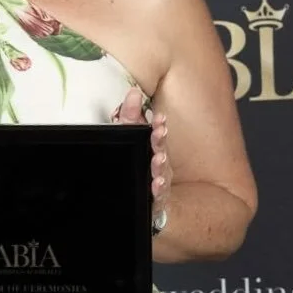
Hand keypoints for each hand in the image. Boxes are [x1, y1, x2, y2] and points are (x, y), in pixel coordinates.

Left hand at [112, 85, 170, 217]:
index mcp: (153, 148)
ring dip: (160, 165)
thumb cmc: (138, 164)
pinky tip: (157, 184)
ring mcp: (158, 183)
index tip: (159, 118)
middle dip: (159, 142)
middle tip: (159, 133)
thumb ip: (130, 117)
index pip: (156, 135)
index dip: (158, 126)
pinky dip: (159, 190)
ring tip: (157, 159)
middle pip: (160, 152)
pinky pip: (158, 196)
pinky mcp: (155, 200)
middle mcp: (158, 165)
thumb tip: (133, 92)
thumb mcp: (130, 137)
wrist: (139, 197)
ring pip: (161, 174)